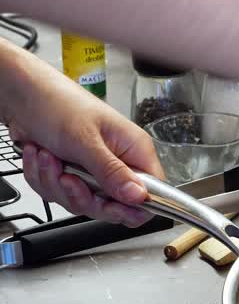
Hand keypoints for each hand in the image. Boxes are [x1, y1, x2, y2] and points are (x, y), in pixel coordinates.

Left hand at [2, 45, 161, 225]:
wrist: (23, 96)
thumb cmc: (59, 104)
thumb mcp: (86, 141)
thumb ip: (112, 172)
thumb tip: (139, 196)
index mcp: (133, 150)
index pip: (150, 192)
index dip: (132, 207)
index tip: (109, 206)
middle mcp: (117, 162)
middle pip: (112, 205)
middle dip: (81, 195)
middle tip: (67, 178)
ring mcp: (93, 170)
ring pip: (81, 202)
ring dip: (55, 183)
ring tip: (48, 157)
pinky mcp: (71, 174)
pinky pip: (60, 194)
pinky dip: (43, 178)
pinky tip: (40, 156)